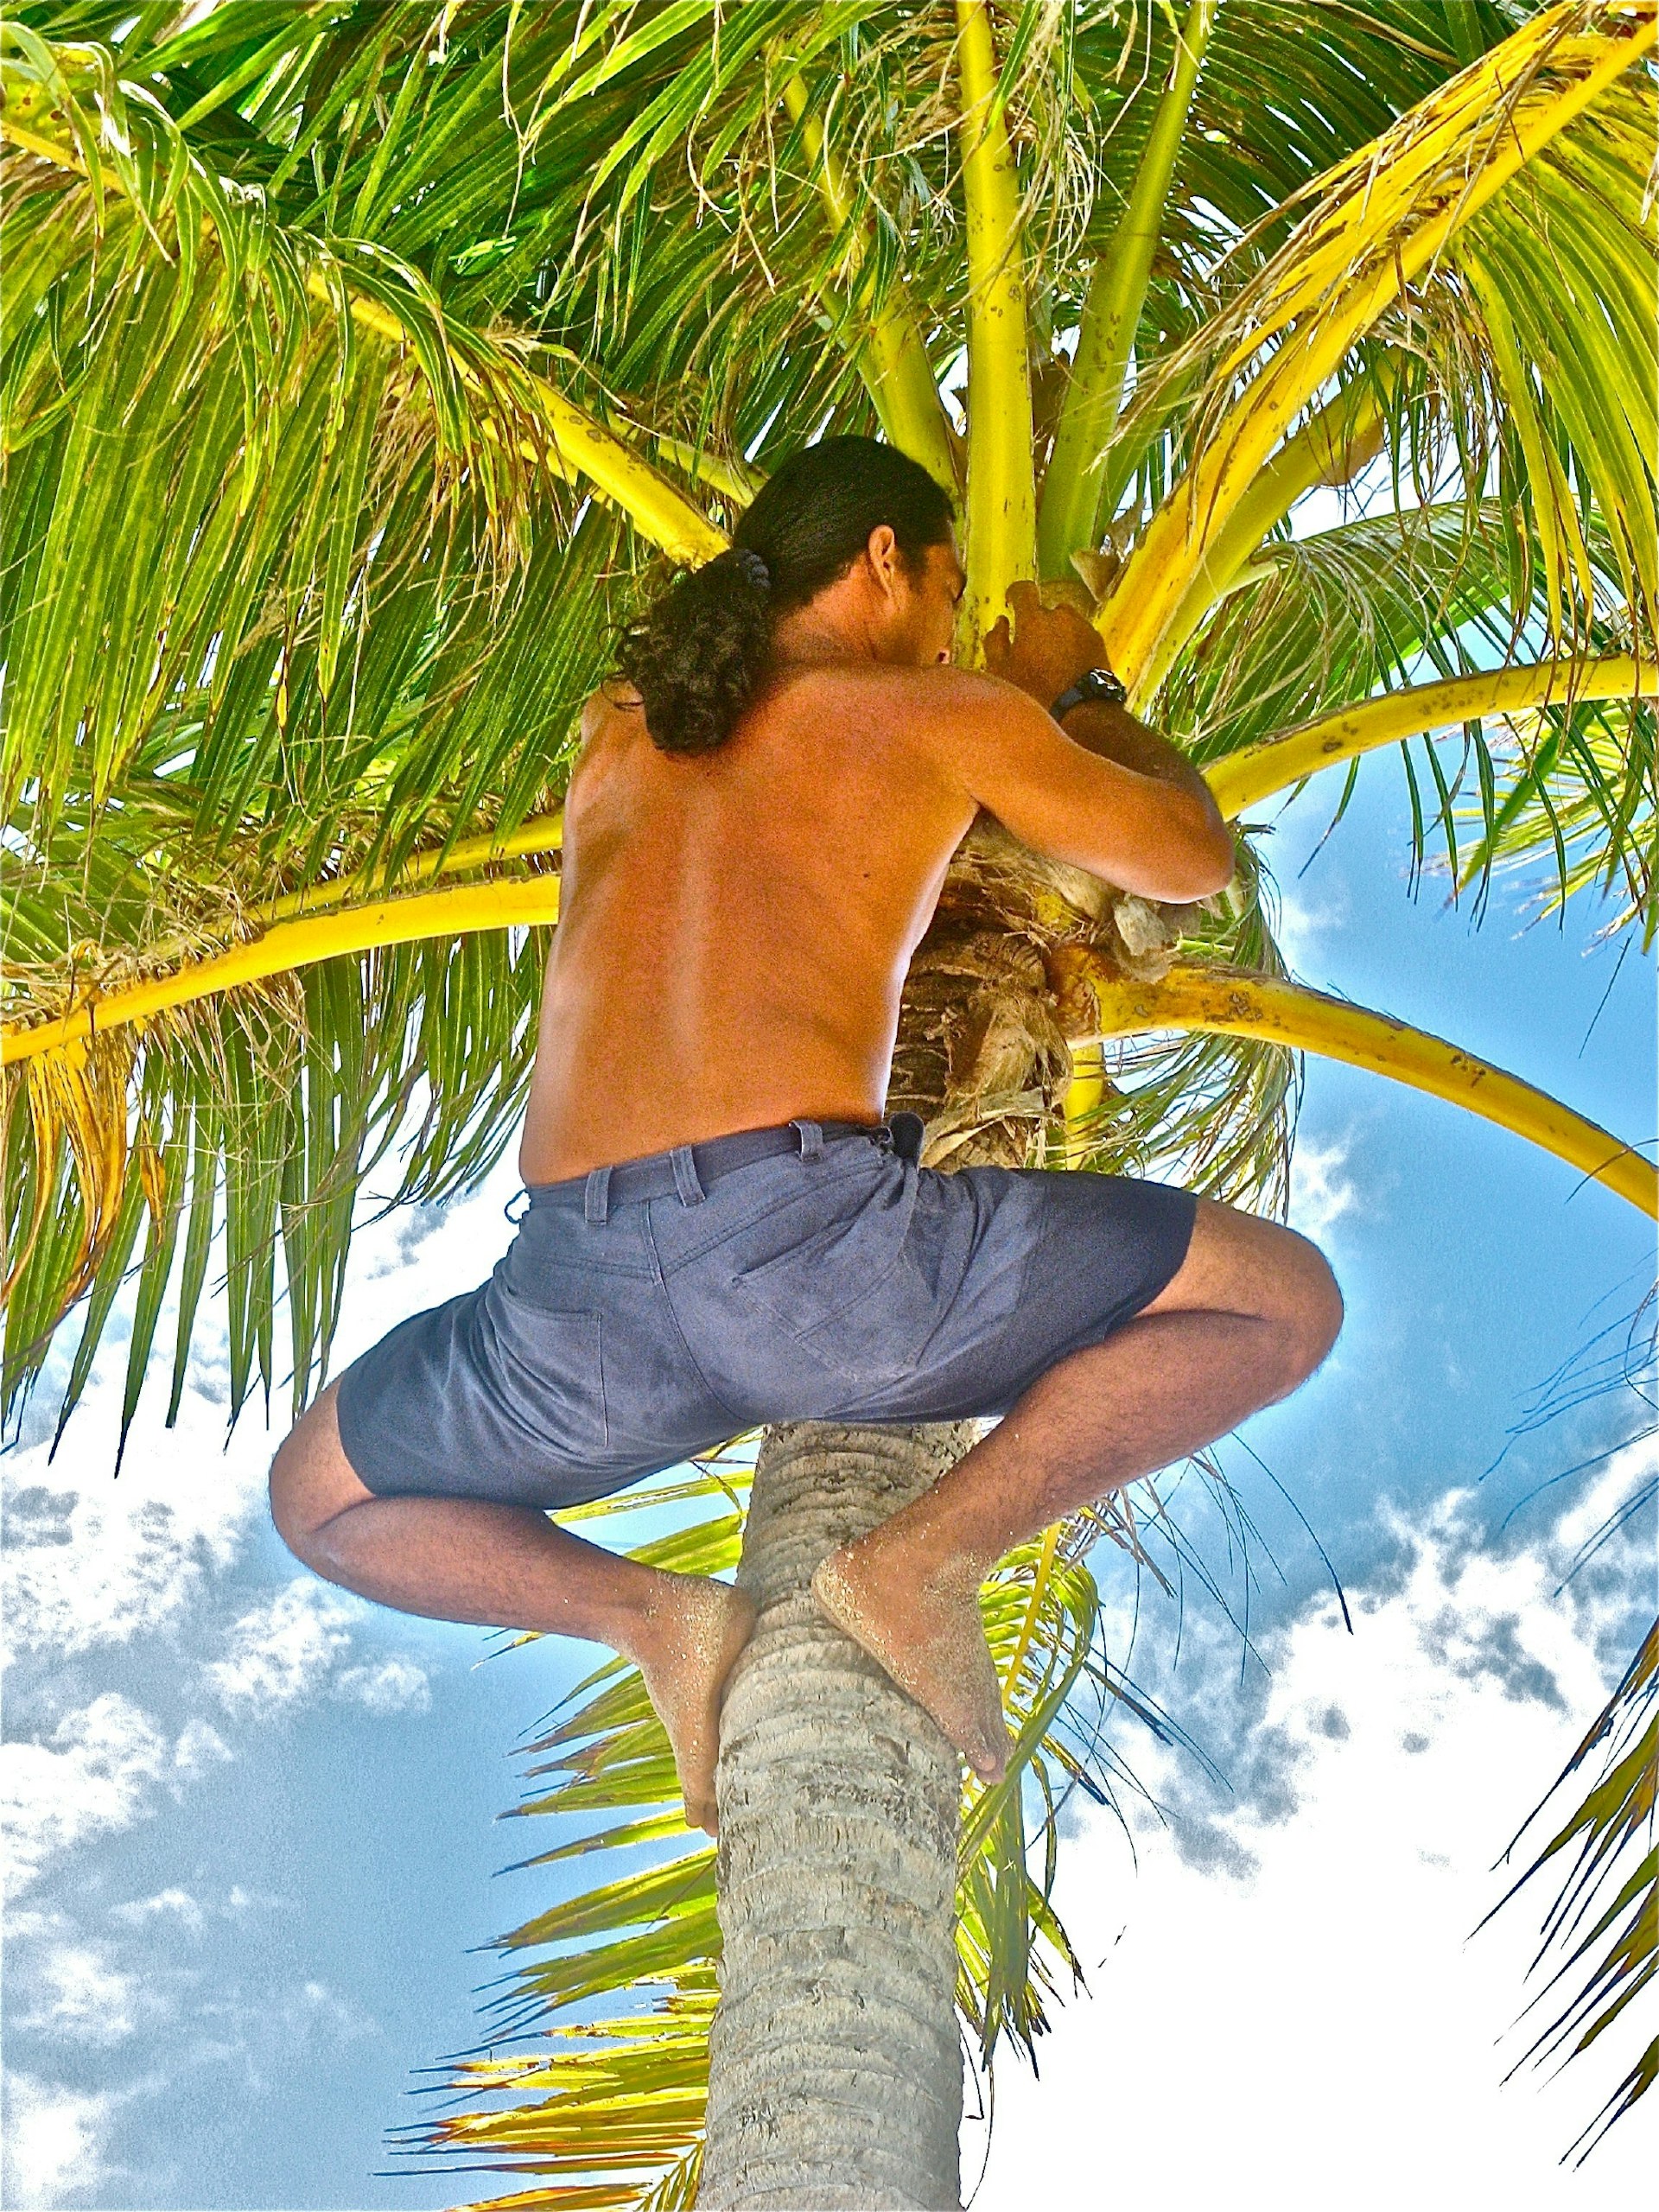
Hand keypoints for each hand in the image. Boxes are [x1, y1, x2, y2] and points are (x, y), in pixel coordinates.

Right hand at [982, 581, 1105, 706]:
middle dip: (1037, 626)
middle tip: (1030, 652)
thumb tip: (1001, 622)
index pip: (1023, 590)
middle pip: (1045, 611)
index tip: (1011, 602)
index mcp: (1033, 619)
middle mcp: (1061, 616)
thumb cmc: (1037, 692)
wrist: (1082, 710)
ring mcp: (1083, 627)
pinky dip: (1072, 646)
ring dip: (1056, 635)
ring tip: (1051, 663)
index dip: (1015, 593)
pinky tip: (1066, 669)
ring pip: (1064, 624)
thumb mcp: (1002, 671)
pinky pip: (1080, 636)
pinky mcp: (1098, 642)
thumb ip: (995, 641)